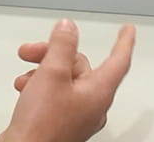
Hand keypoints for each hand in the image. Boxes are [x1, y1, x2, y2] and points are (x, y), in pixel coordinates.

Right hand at [0, 20, 135, 141]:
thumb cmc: (43, 125)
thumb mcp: (52, 74)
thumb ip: (62, 46)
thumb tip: (69, 28)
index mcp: (99, 92)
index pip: (118, 61)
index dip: (123, 42)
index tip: (128, 30)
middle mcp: (92, 105)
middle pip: (80, 67)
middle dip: (55, 54)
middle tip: (34, 50)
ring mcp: (76, 114)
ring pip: (64, 79)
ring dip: (43, 70)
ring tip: (26, 74)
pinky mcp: (60, 121)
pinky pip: (54, 94)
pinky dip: (40, 85)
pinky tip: (25, 87)